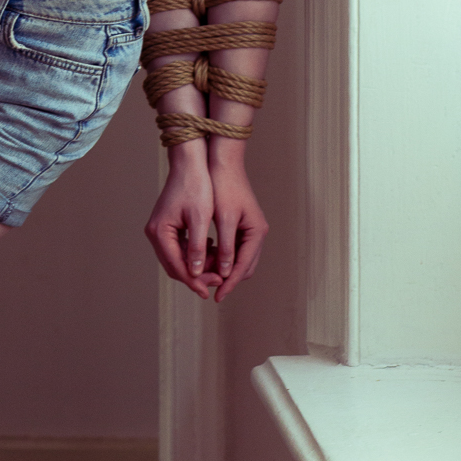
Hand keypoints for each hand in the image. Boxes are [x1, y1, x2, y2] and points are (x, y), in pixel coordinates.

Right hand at [144, 147, 221, 299]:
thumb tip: (195, 273)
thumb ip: (197, 247)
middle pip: (174, 266)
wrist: (189, 163)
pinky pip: (178, 248)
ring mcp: (159, 230)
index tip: (210, 291)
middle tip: (217, 280)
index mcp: (160, 232)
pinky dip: (194, 253)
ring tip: (218, 266)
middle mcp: (155, 233)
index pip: (177, 266)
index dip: (194, 281)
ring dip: (196, 265)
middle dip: (196, 275)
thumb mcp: (200, 218)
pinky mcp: (166, 226)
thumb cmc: (196, 186)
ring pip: (177, 259)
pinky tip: (211, 250)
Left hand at [206, 150, 268, 301]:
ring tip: (203, 275)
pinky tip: (205, 257)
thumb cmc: (224, 187)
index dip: (229, 284)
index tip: (215, 297)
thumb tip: (225, 273)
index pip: (243, 267)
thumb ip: (225, 246)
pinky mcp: (241, 226)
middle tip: (207, 288)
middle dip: (226, 279)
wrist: (224, 163)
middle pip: (243, 267)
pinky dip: (220, 257)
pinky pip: (233, 249)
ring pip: (237, 260)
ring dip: (222, 269)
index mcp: (256, 232)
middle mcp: (257, 234)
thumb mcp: (224, 218)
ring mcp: (250, 230)